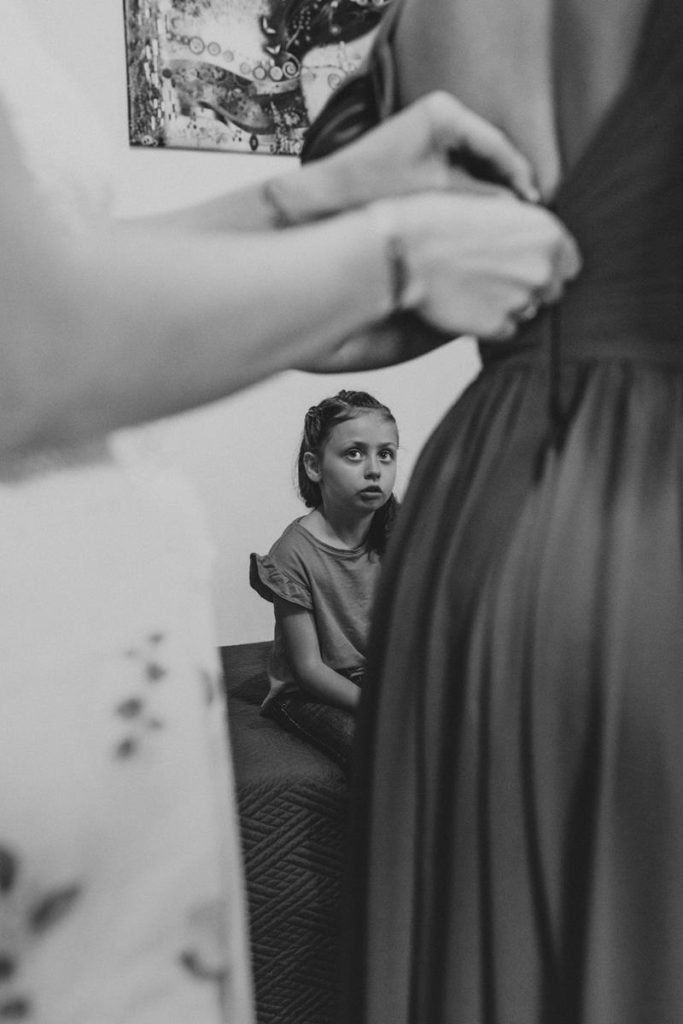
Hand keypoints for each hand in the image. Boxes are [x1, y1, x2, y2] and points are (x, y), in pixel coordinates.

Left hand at [320, 90, 540, 207]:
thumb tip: (517, 207)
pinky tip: (481, 208)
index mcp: (445, 113)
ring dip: (490, 185)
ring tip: (507, 213)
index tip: (535, 200)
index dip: (518, 174)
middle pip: (488, 149)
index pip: (496, 143)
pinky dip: (471, 186)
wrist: (331, 196)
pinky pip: (458, 164)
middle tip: (528, 210)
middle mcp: (441, 112)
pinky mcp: (423, 145)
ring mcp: (431, 126)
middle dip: (507, 180)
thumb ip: (480, 198)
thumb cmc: (375, 189)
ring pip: (475, 159)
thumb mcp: (437, 194)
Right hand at [384, 189, 580, 339]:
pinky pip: (504, 329)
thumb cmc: (439, 223)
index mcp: (548, 234)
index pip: (568, 263)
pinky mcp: (497, 327)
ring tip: (473, 285)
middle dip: (529, 285)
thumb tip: (539, 248)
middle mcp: (542, 269)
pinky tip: (466, 302)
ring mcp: (521, 301)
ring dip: (508, 303)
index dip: (546, 263)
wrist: (405, 253)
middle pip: (552, 290)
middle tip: (493, 275)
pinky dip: (489, 321)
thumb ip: (526, 230)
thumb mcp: (494, 208)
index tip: (523, 263)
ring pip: (527, 310)